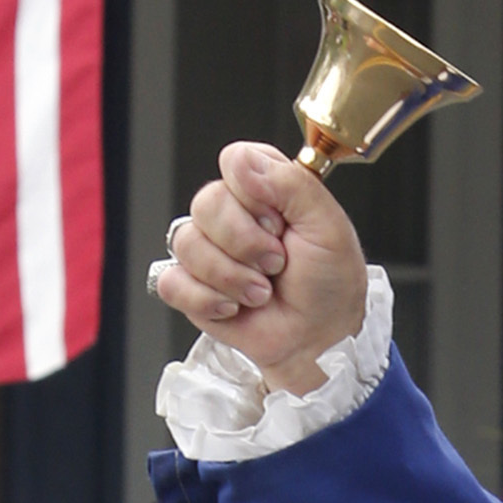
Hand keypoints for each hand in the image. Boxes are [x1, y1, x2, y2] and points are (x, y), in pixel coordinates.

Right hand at [151, 144, 369, 390]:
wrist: (318, 341)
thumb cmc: (329, 287)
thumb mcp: (329, 226)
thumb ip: (292, 184)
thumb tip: (242, 161)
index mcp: (264, 189)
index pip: (234, 162)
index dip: (253, 196)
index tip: (280, 224)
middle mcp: (231, 214)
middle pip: (206, 203)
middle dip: (246, 244)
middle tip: (277, 263)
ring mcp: (207, 250)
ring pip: (187, 243)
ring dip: (233, 277)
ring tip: (261, 292)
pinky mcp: (191, 286)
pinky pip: (172, 282)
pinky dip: (208, 301)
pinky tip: (235, 307)